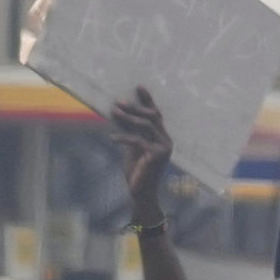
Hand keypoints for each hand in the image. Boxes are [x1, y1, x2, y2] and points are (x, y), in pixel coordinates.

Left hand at [109, 87, 175, 229]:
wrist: (141, 193)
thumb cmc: (136, 171)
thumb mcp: (132, 147)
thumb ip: (129, 131)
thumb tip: (118, 112)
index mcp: (162, 138)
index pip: (155, 115)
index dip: (148, 100)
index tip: (139, 86)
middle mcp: (166, 141)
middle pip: (151, 116)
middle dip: (135, 107)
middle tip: (118, 102)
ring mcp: (164, 148)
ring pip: (145, 126)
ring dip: (128, 118)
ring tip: (113, 113)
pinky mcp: (157, 156)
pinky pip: (138, 140)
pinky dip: (124, 138)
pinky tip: (112, 138)